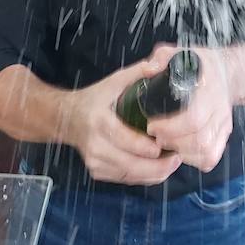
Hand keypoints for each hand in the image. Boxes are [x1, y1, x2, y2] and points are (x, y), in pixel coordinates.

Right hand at [69, 57, 181, 185]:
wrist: (66, 118)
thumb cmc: (94, 99)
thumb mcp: (112, 81)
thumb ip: (136, 73)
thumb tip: (159, 65)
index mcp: (99, 122)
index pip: (125, 139)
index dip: (148, 146)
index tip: (169, 146)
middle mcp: (95, 146)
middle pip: (131, 164)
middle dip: (158, 165)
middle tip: (178, 158)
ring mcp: (95, 162)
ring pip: (130, 175)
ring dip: (155, 173)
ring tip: (174, 163)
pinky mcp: (97, 172)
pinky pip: (126, 179)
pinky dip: (144, 177)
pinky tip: (159, 169)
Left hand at [145, 45, 232, 171]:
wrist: (227, 72)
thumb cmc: (200, 64)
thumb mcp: (181, 53)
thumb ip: (163, 56)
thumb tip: (149, 68)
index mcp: (209, 89)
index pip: (194, 117)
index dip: (171, 127)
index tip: (152, 125)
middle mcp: (219, 109)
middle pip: (200, 138)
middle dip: (172, 141)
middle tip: (155, 136)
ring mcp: (223, 124)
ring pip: (206, 151)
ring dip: (182, 152)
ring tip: (166, 143)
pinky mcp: (224, 134)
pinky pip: (211, 157)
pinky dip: (194, 160)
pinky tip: (181, 151)